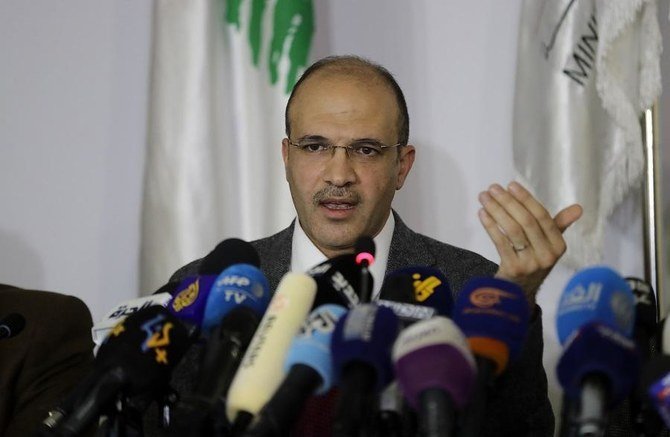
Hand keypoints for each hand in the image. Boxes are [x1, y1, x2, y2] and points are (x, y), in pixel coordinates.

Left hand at [477, 181, 581, 306]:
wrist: (519, 292)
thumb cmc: (533, 260)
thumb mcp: (549, 245)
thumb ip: (559, 225)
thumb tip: (579, 208)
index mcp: (559, 245)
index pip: (542, 217)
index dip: (526, 199)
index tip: (511, 185)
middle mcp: (547, 255)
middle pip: (526, 222)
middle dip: (508, 202)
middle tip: (492, 188)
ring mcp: (530, 263)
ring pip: (512, 230)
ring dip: (496, 211)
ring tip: (484, 197)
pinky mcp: (513, 269)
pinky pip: (500, 242)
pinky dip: (490, 226)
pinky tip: (482, 214)